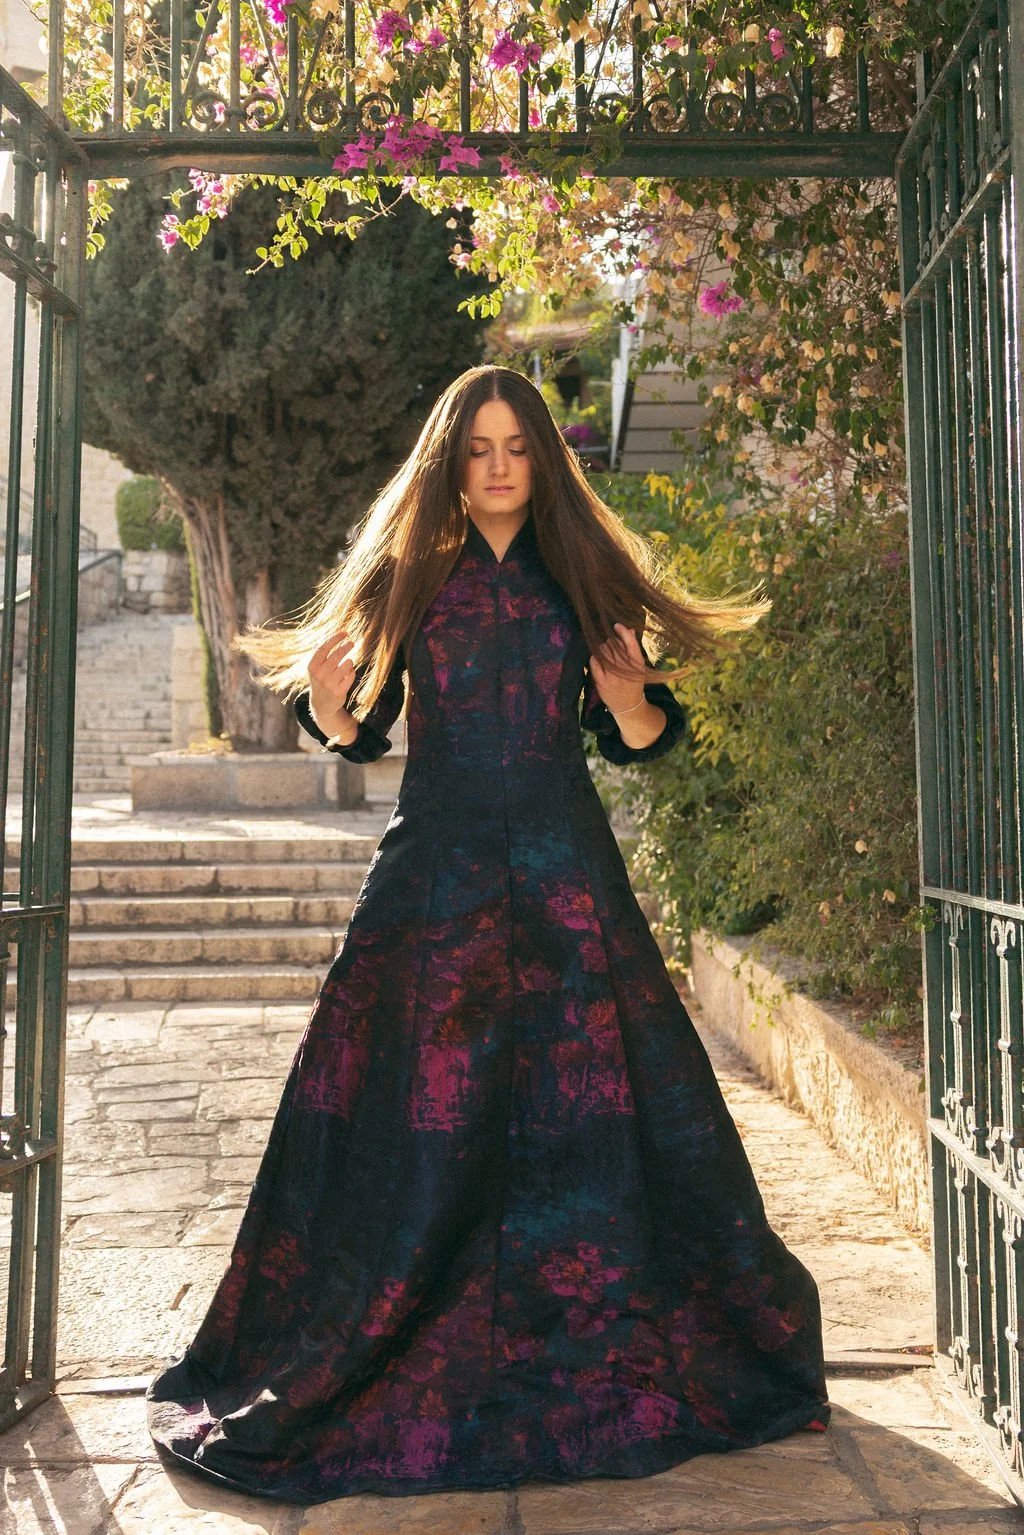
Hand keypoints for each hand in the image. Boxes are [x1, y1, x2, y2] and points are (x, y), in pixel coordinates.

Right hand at [307, 628, 359, 746]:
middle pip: (336, 655)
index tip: (345, 632)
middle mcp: (319, 675)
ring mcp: (329, 684)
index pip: (323, 648)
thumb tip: (340, 634)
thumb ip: (324, 654)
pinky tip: (348, 673)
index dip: (335, 638)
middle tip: (351, 643)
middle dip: (346, 647)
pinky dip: (351, 672)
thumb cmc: (321, 680)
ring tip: (348, 662)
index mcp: (312, 666)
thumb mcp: (316, 667)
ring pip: (346, 664)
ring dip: (349, 661)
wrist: (321, 704)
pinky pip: (350, 675)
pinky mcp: (339, 691)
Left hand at [589, 622, 647, 714]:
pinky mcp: (601, 682)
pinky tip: (598, 659)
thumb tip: (629, 629)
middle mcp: (625, 669)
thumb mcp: (638, 666)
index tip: (616, 625)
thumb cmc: (634, 682)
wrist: (629, 706)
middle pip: (613, 644)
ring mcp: (613, 676)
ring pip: (603, 651)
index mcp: (637, 664)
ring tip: (606, 654)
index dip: (622, 631)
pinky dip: (594, 658)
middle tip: (611, 646)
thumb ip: (633, 648)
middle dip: (611, 641)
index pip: (630, 642)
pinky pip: (594, 662)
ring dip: (602, 648)